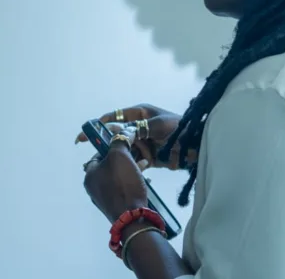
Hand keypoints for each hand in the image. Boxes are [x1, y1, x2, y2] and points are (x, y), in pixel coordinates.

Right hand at [75, 104, 196, 169]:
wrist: (199, 147)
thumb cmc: (181, 130)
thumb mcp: (158, 125)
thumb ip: (137, 129)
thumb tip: (117, 131)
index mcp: (140, 114)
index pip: (114, 117)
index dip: (98, 125)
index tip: (85, 134)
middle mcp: (139, 127)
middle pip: (116, 135)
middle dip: (106, 144)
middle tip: (93, 154)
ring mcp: (143, 142)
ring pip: (124, 149)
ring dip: (118, 156)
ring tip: (107, 165)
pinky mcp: (149, 157)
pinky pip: (134, 160)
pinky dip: (131, 165)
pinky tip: (129, 170)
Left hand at [83, 140, 151, 223]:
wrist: (133, 218)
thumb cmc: (123, 183)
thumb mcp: (120, 156)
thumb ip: (120, 141)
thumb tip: (124, 132)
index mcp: (90, 174)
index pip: (98, 153)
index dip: (112, 145)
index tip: (126, 143)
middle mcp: (94, 187)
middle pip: (110, 165)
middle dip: (126, 158)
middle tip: (138, 154)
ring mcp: (105, 198)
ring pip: (119, 176)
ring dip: (131, 168)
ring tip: (145, 165)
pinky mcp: (117, 206)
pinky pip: (124, 188)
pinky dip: (133, 181)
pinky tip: (145, 180)